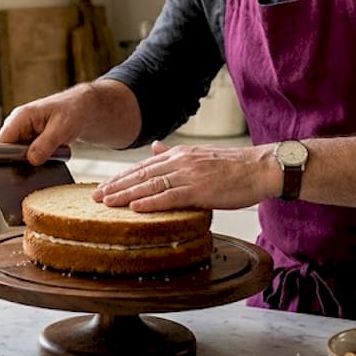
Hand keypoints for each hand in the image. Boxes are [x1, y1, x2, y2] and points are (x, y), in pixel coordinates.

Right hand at [0, 80, 139, 165]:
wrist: (84, 108)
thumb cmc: (73, 110)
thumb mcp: (62, 127)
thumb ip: (46, 143)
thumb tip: (31, 160)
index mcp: (19, 117)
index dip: (3, 159)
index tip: (13, 172)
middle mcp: (17, 126)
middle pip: (7, 153)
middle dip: (19, 164)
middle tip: (36, 169)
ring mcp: (24, 135)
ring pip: (18, 157)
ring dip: (31, 164)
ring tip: (48, 160)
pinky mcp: (31, 143)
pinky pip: (28, 157)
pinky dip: (38, 161)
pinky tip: (51, 160)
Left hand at [92, 141, 278, 211]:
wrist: (260, 169)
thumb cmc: (233, 167)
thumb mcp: (199, 155)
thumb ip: (173, 153)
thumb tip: (154, 148)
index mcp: (179, 155)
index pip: (143, 167)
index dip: (121, 178)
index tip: (104, 187)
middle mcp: (180, 162)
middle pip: (141, 175)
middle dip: (116, 186)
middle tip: (95, 196)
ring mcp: (189, 175)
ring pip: (150, 185)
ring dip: (126, 194)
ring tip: (107, 202)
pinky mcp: (200, 189)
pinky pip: (170, 196)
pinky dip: (150, 201)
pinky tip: (134, 207)